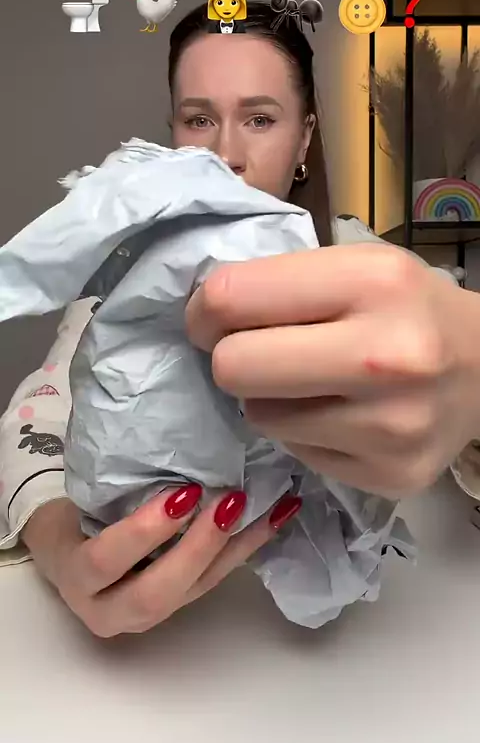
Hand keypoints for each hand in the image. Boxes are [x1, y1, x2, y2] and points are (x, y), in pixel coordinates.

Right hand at [22, 488, 300, 636]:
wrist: (72, 551)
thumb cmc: (74, 514)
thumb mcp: (81, 501)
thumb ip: (112, 484)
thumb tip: (155, 425)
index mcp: (77, 578)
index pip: (104, 562)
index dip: (142, 532)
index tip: (181, 492)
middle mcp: (111, 610)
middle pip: (157, 592)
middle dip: (198, 547)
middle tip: (230, 501)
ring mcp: (149, 615)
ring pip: (197, 589)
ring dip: (237, 546)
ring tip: (270, 505)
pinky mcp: (182, 603)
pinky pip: (219, 578)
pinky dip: (250, 545)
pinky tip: (280, 515)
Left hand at [186, 243, 479, 496]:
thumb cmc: (406, 306)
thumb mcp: (354, 265)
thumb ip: (279, 282)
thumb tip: (200, 319)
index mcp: (373, 282)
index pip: (232, 299)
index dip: (204, 310)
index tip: (212, 318)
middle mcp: (387, 356)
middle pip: (234, 369)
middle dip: (230, 359)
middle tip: (255, 352)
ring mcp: (391, 427)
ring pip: (259, 418)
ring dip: (270, 399)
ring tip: (313, 383)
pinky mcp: (390, 476)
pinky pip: (296, 453)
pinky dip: (304, 432)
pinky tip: (342, 414)